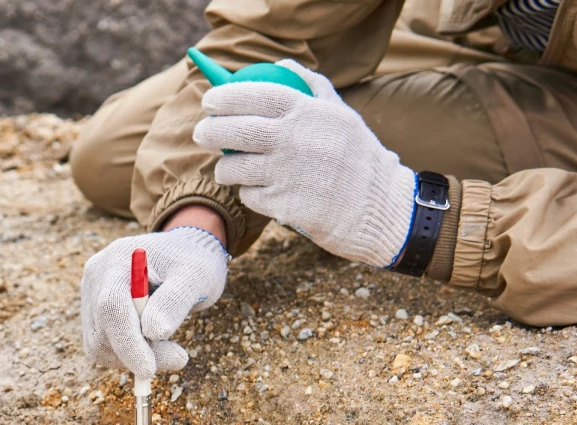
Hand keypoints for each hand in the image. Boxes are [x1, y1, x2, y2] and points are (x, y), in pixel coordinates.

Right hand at [81, 227, 227, 378]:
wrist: (182, 253)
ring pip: (98, 344)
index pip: (111, 306)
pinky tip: (150, 343)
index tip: (148, 369)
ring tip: (167, 346)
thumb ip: (174, 301)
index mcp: (119, 258)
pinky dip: (125, 355)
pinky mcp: (92, 310)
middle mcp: (97, 275)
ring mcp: (90, 293)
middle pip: (102, 329)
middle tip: (178, 357)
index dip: (127, 341)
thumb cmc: (193, 261)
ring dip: (132, 357)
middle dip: (137, 354)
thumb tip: (154, 333)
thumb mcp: (196, 276)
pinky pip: (100, 345)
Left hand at [193, 60, 415, 268]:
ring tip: (226, 167)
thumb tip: (281, 65)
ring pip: (235, 168)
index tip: (210, 100)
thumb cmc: (356, 156)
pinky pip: (249, 195)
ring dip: (224, 167)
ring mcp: (287, 174)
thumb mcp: (342, 114)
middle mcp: (295, 140)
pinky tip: (258, 189)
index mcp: (308, 113)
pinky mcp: (283, 205)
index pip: (257, 95)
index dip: (227, 96)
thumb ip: (312, 86)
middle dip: (210, 130)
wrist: (376, 206)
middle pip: (237, 131)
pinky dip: (248, 192)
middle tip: (201, 132)